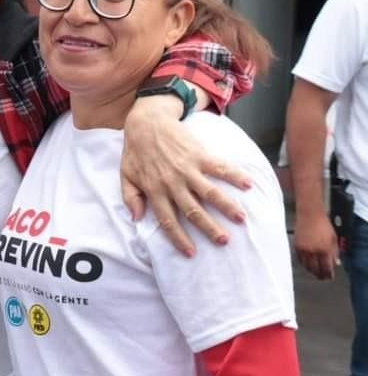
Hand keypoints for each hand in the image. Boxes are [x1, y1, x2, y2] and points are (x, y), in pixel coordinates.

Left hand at [121, 97, 251, 255]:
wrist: (147, 122)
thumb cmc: (136, 150)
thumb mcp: (126, 175)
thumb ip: (131, 198)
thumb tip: (136, 219)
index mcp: (154, 191)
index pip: (168, 221)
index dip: (179, 238)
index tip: (191, 253)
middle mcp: (172, 183)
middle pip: (193, 211)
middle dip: (209, 229)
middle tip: (224, 241)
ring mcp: (187, 169)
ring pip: (210, 193)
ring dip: (227, 207)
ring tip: (241, 219)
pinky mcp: (199, 155)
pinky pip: (219, 168)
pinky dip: (234, 176)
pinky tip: (248, 184)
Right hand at [294, 211, 339, 279]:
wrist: (309, 215)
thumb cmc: (323, 225)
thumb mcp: (334, 238)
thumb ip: (334, 252)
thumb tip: (335, 263)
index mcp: (324, 249)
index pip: (326, 267)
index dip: (328, 274)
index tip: (329, 277)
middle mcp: (313, 251)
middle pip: (315, 269)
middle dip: (319, 274)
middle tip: (321, 277)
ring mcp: (303, 249)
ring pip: (306, 266)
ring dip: (311, 270)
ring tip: (314, 271)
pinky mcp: (296, 246)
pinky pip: (299, 259)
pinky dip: (304, 263)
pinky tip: (307, 263)